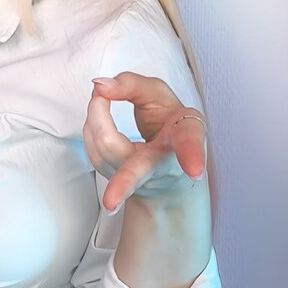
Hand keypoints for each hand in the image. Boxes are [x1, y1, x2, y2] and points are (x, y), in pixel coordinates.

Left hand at [85, 72, 206, 212]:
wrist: (165, 157)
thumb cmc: (165, 122)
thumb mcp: (158, 94)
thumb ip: (132, 85)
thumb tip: (100, 86)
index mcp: (183, 138)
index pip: (189, 142)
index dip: (193, 155)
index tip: (195, 171)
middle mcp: (161, 164)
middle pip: (137, 173)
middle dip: (123, 187)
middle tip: (109, 202)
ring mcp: (137, 177)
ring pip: (105, 151)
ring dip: (96, 117)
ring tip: (102, 96)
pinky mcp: (115, 178)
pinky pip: (94, 148)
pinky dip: (92, 125)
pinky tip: (98, 114)